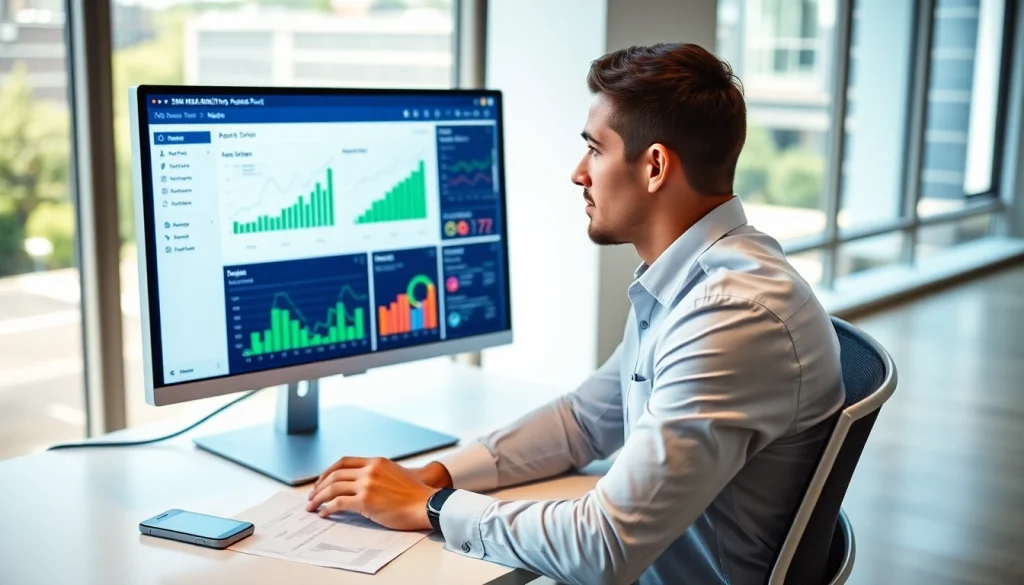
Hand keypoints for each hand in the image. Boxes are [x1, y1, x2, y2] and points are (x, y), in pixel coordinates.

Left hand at [306, 457, 438, 530]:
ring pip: (333, 488)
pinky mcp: (366, 501)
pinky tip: (324, 514)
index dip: (328, 472)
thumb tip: (360, 484)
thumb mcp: (395, 474)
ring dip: (319, 498)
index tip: (321, 481)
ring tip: (312, 506)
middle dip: (319, 486)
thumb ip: (377, 474)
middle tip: (312, 496)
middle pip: (335, 475)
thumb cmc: (414, 494)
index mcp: (376, 462)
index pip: (344, 461)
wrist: (426, 504)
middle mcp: (370, 470)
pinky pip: (339, 503)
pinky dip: (327, 508)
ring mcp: (367, 485)